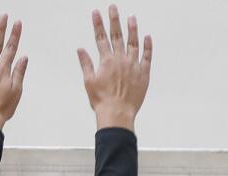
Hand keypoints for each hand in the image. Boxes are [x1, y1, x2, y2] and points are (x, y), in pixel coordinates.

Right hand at [78, 6, 151, 130]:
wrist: (117, 114)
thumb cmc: (102, 101)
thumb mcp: (89, 82)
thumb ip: (86, 63)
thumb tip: (80, 49)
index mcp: (106, 61)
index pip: (101, 38)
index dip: (98, 24)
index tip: (96, 12)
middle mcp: (120, 60)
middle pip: (117, 36)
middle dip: (114, 20)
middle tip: (114, 7)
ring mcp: (133, 66)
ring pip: (133, 43)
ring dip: (132, 29)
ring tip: (132, 18)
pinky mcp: (143, 75)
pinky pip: (147, 57)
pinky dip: (147, 47)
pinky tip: (147, 37)